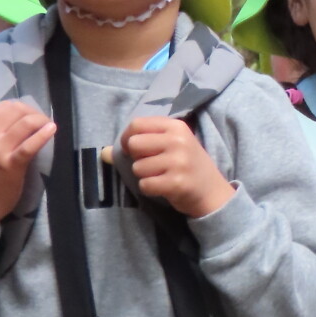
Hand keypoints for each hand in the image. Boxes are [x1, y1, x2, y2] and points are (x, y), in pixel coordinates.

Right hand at [0, 102, 55, 244]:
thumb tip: (24, 112)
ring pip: (26, 123)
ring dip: (41, 121)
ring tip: (48, 126)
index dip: (23, 107)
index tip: (32, 115)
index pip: (5, 105)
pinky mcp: (11, 165)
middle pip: (17, 111)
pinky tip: (52, 130)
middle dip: (34, 112)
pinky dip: (43, 135)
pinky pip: (30, 145)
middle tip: (43, 121)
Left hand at [119, 117, 234, 218]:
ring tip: (162, 176)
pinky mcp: (176, 182)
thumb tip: (102, 153)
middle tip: (152, 164)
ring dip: (145, 176)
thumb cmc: (187, 166)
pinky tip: (164, 187)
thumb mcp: (170, 147)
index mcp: (175, 126)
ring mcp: (178, 161)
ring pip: (138, 167)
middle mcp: (177, 140)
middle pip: (134, 144)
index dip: (128, 138)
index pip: (137, 124)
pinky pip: (145, 185)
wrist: (213, 192)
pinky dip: (150, 189)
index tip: (135, 150)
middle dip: (137, 158)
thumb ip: (139, 145)